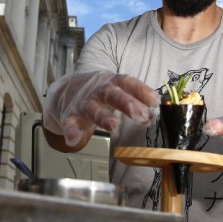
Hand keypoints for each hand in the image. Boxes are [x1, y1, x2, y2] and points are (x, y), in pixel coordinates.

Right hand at [44, 71, 158, 146]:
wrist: (67, 89)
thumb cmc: (100, 92)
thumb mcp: (117, 90)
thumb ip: (135, 102)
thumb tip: (153, 117)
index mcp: (112, 82)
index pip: (127, 82)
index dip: (141, 90)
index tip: (155, 101)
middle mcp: (98, 90)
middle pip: (112, 94)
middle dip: (127, 104)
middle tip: (142, 116)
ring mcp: (83, 103)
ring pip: (93, 109)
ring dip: (103, 117)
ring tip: (114, 127)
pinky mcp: (70, 115)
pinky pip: (69, 123)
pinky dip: (70, 131)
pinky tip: (73, 138)